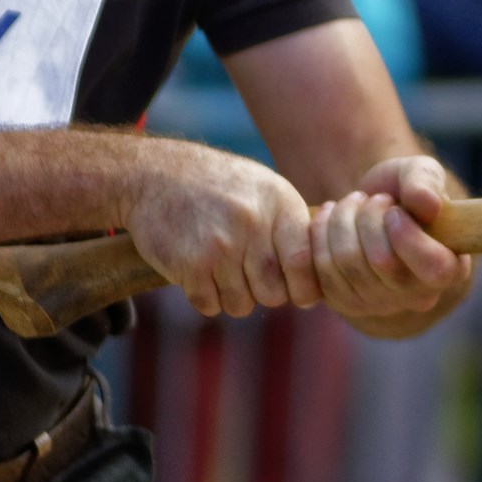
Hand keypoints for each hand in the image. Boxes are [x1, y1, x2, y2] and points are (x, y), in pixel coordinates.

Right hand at [125, 140, 312, 319]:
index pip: (304, 263)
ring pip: (241, 304)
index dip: (305, 288)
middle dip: (265, 294)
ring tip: (223, 271)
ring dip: (233, 297)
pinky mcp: (189, 264)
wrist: (156, 175)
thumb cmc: (221, 187)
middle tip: (252, 278)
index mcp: (279, 205)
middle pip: (274, 293)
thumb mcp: (266, 189)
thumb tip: (326, 272)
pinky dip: (206, 298)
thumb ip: (294, 226)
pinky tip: (200, 273)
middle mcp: (253, 224)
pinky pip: (209, 306)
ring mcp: (220, 245)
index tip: (299, 293)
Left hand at [293, 153, 472, 325]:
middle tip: (373, 199)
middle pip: (383, 261)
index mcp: (452, 268)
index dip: (408, 236)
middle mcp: (419, 296)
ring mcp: (380, 305)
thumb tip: (428, 205)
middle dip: (369, 217)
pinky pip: (321, 272)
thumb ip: (426, 182)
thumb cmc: (404, 190)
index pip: (434, 268)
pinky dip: (320, 235)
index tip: (394, 210)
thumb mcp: (420, 172)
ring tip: (351, 203)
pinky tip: (329, 216)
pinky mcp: (345, 304)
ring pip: (348, 263)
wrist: (370, 208)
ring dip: (342, 220)